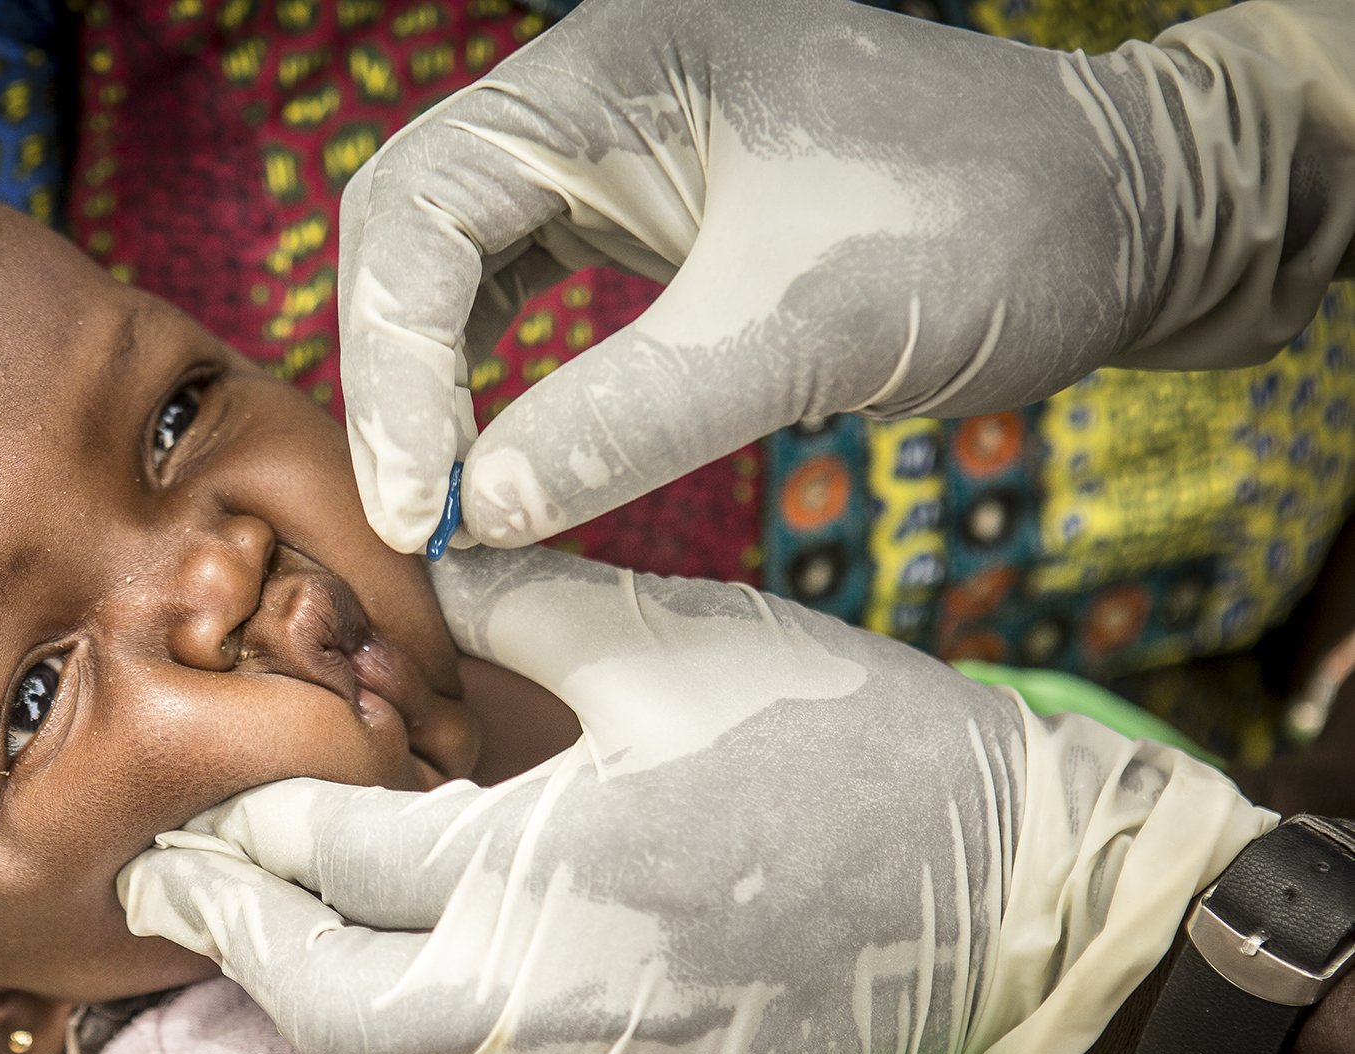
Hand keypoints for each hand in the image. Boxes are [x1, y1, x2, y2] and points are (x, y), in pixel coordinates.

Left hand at [119, 547, 1269, 1053]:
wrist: (1009, 901)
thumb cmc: (844, 745)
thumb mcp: (673, 641)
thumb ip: (516, 600)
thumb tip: (417, 545)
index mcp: (530, 866)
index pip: (324, 853)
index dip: (239, 821)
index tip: (185, 800)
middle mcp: (531, 1006)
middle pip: (310, 998)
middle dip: (226, 931)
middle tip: (175, 879)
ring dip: (296, 1020)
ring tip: (267, 944)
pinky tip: (381, 1030)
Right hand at [338, 0, 1354, 551]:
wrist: (1124, 207)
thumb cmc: (991, 229)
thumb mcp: (808, 329)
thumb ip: (628, 418)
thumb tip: (476, 516)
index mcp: (613, 71)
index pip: (426, 207)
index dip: (397, 365)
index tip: (419, 507)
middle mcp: (592, 89)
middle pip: (409, 224)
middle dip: (395, 373)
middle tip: (412, 516)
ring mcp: (614, 141)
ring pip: (450, 256)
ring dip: (427, 377)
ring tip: (437, 499)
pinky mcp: (642, 203)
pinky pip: (516, 279)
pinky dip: (484, 370)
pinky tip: (488, 450)